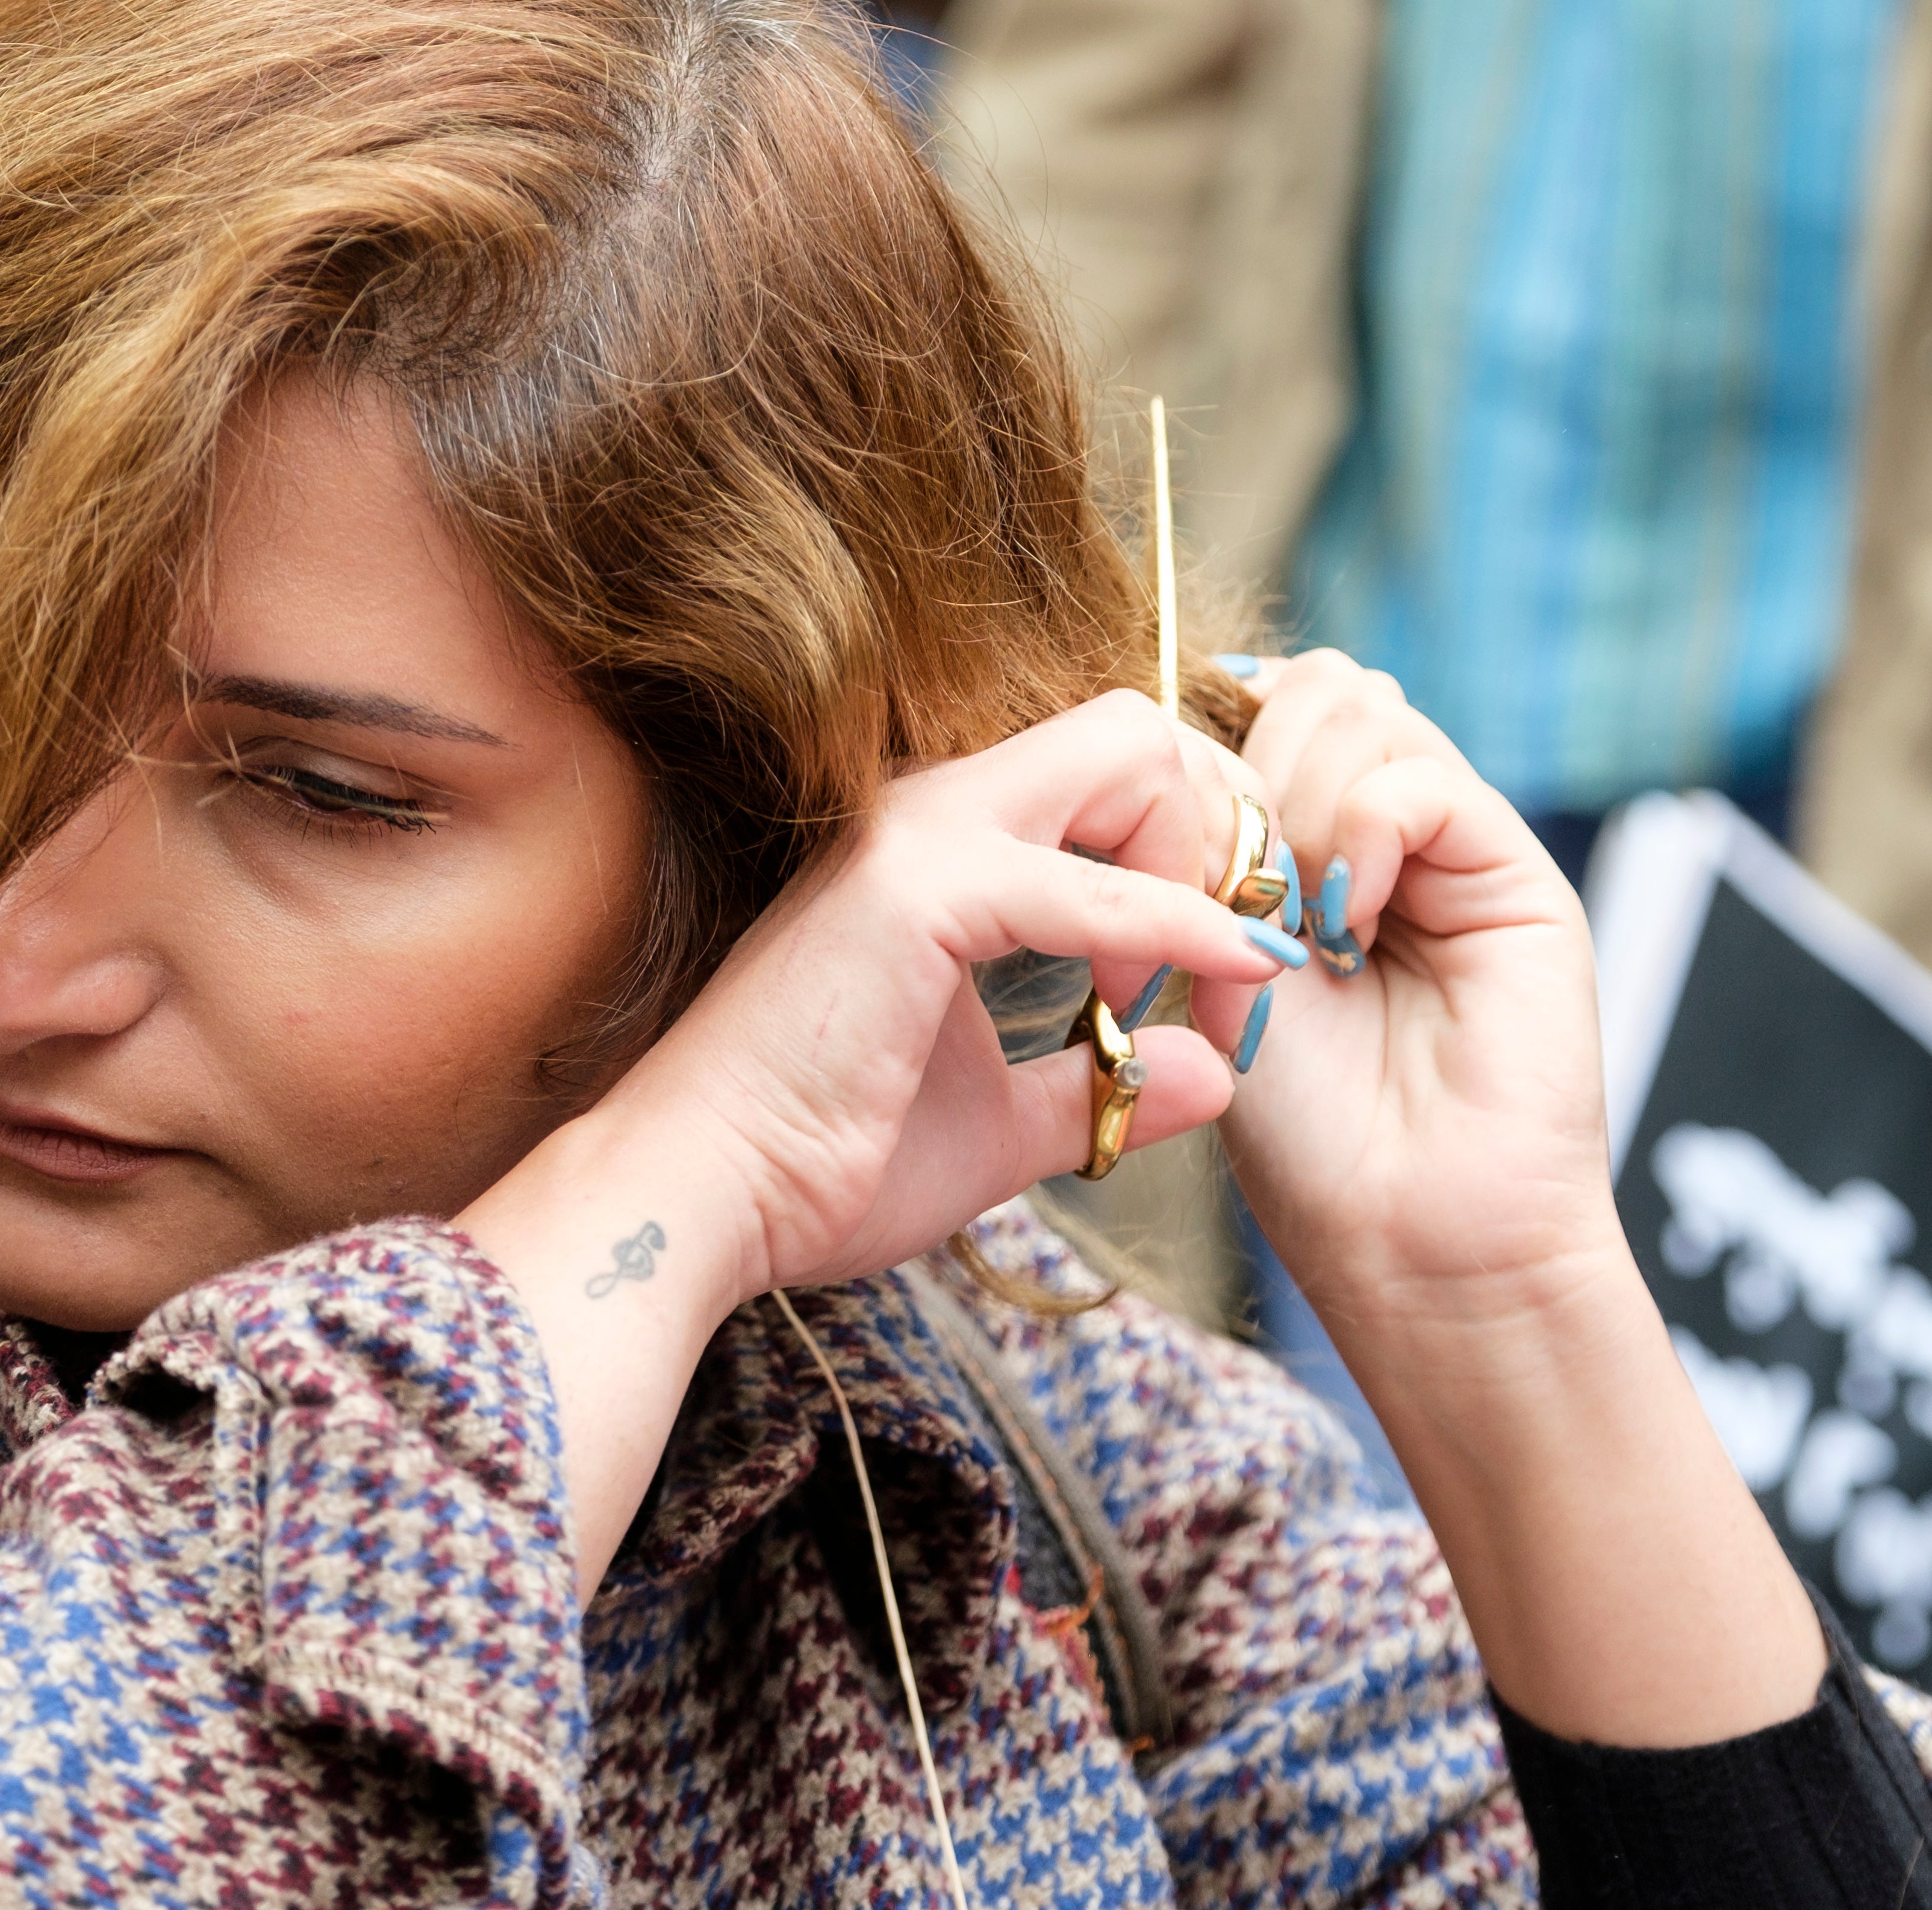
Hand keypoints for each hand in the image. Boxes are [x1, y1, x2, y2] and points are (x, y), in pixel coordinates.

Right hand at [458, 690, 1291, 1586]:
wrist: (697, 1204)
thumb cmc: (821, 1162)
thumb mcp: (1000, 1122)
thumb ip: (1103, 1084)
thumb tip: (1213, 1074)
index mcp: (950, 844)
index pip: (1118, 768)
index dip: (1200, 856)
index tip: (1221, 981)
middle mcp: (935, 807)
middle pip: (1139, 728)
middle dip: (1224, 828)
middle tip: (1234, 960)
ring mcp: (921, 836)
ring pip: (1129, 750)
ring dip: (1204, 863)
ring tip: (1205, 986)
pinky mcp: (917, 896)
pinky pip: (1091, 886)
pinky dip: (1179, 927)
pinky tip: (1230, 977)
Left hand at [1210, 654, 1611, 1324]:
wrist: (1411, 1241)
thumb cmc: (1311, 1137)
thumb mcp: (1222, 967)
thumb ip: (1220, 853)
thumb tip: (1195, 729)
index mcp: (1323, 851)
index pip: (1267, 704)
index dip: (1207, 741)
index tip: (1164, 826)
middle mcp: (1395, 835)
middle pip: (1315, 687)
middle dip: (1248, 766)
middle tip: (1233, 889)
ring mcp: (1458, 849)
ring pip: (1361, 709)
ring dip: (1297, 804)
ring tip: (1295, 923)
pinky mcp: (1515, 877)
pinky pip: (1420, 781)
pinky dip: (1360, 835)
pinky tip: (1347, 923)